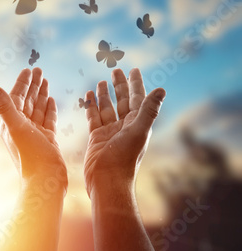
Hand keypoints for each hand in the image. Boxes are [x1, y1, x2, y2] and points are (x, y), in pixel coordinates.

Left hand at [0, 68, 66, 193]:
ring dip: (41, 94)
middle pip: (27, 100)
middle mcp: (21, 127)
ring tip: (46, 80)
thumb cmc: (31, 157)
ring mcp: (34, 133)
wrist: (45, 182)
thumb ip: (5, 107)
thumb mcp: (17, 128)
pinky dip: (49, 108)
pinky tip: (51, 100)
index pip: (16, 97)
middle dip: (33, 85)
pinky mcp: (46, 140)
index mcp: (11, 123)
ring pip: (37, 108)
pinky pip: (47, 119)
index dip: (23, 83)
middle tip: (39, 70)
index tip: (29, 70)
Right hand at [83, 68, 165, 197]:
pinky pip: (94, 117)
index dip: (136, 83)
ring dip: (104, 94)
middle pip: (122, 100)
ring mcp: (110, 131)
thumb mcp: (138, 131)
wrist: (107, 181)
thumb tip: (161, 89)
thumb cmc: (124, 159)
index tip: (133, 69)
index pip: (137, 98)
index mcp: (137, 124)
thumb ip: (148, 110)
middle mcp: (124, 126)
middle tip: (115, 70)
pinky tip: (88, 96)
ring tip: (101, 81)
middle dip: (119, 85)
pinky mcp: (96, 137)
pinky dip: (91, 106)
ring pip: (107, 107)